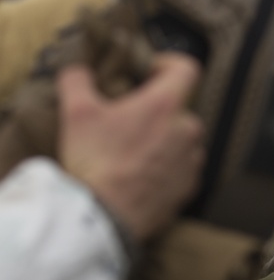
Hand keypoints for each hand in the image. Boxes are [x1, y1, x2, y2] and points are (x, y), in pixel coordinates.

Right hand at [58, 52, 204, 241]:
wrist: (106, 216)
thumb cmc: (94, 161)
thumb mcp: (76, 113)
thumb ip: (77, 80)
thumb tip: (77, 68)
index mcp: (167, 105)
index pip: (187, 68)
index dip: (168, 63)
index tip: (148, 71)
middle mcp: (188, 129)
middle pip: (179, 107)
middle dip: (155, 110)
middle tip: (125, 121)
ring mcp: (193, 160)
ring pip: (181, 139)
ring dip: (162, 139)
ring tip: (130, 152)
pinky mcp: (190, 187)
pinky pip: (181, 168)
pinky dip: (165, 167)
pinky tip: (138, 175)